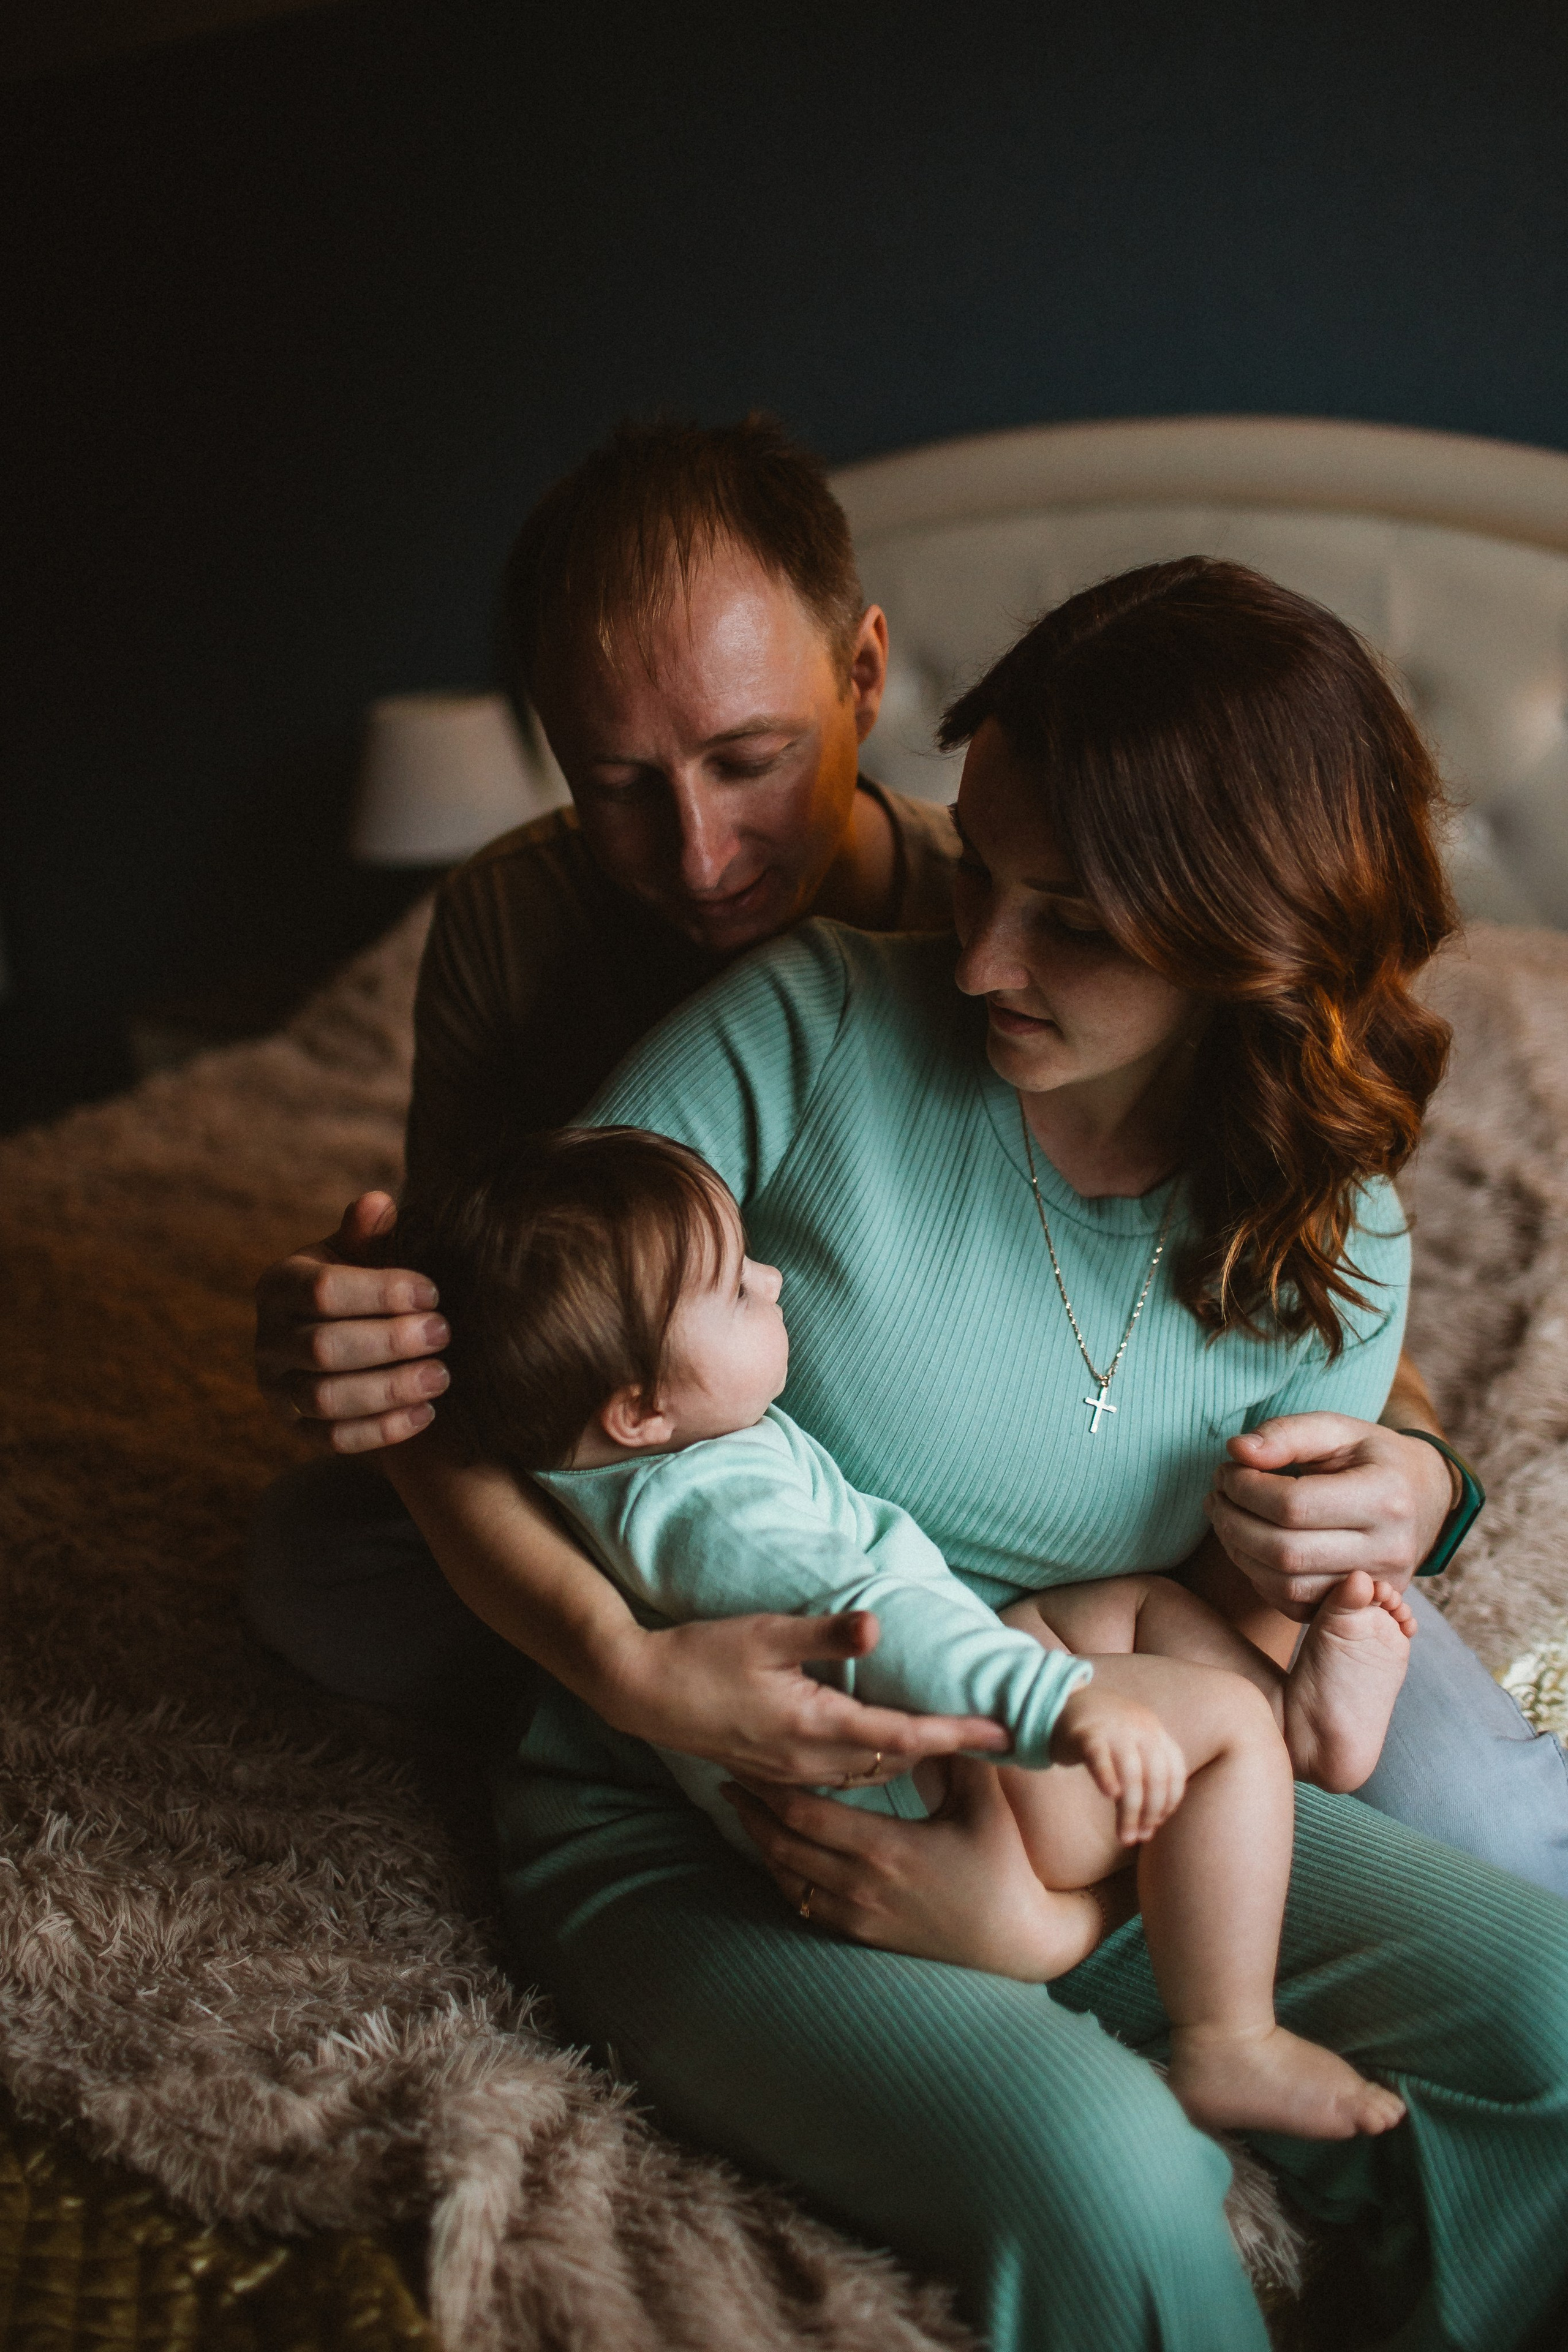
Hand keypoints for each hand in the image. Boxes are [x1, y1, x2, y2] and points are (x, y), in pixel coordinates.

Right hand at [254, 1192, 451, 1453]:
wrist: (344, 1337)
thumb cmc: (360, 1285)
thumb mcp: (359, 1253)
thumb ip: (367, 1233)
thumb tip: (378, 1204)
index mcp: (279, 1285)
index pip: (322, 1290)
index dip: (381, 1292)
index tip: (432, 1292)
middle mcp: (268, 1339)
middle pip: (323, 1348)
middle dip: (390, 1342)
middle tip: (443, 1333)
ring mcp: (277, 1389)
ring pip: (325, 1398)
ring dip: (390, 1389)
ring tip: (442, 1376)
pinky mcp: (297, 1430)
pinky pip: (334, 1439)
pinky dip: (383, 1430)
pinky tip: (428, 1413)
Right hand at [610, 1608, 1010, 1785]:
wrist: (640, 1692)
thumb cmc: (702, 1655)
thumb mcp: (765, 1633)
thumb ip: (825, 1633)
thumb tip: (878, 1625)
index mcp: (815, 1725)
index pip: (905, 1735)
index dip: (957, 1735)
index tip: (1003, 1734)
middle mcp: (809, 1759)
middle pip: (895, 1762)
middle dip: (944, 1752)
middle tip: (988, 1737)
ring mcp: (789, 1772)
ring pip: (868, 1775)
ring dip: (907, 1761)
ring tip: (946, 1745)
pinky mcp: (772, 1771)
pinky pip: (838, 1778)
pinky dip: (870, 1765)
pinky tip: (876, 1749)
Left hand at [721, 1755, 1071, 1977]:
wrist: (1012, 1941)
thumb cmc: (1002, 1866)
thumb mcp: (985, 1806)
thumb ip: (959, 1756)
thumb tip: (948, 1705)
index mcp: (884, 1846)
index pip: (805, 1811)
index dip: (769, 1784)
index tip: (749, 1757)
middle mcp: (859, 1883)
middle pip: (782, 1841)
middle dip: (751, 1807)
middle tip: (730, 1775)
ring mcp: (855, 1914)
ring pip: (784, 1875)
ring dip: (758, 1839)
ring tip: (741, 1806)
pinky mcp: (858, 1933)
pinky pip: (800, 1903)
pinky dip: (779, 1874)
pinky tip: (772, 1850)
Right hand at [1048, 1684, 1185, 1843]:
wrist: (1064, 1702)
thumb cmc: (1101, 1735)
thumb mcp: (1131, 1744)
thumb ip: (1145, 1772)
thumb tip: (1151, 1826)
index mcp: (1154, 1731)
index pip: (1174, 1771)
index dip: (1170, 1801)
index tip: (1156, 1823)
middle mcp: (1140, 1728)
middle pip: (1155, 1776)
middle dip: (1151, 1812)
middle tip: (1140, 1837)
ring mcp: (1114, 1728)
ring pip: (1131, 1774)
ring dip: (1131, 1811)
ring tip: (1125, 1837)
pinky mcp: (1086, 1733)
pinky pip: (1099, 1757)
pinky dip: (1107, 1776)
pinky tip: (1109, 1795)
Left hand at [1206, 1412, 1455, 1619]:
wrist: (1425, 1499)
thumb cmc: (1374, 1458)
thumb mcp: (1339, 1429)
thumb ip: (1288, 1433)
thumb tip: (1238, 1450)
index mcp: (1386, 1497)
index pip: (1294, 1505)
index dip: (1245, 1489)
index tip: (1226, 1470)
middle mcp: (1388, 1549)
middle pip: (1285, 1552)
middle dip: (1233, 1522)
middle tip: (1217, 1494)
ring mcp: (1377, 1586)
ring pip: (1285, 1586)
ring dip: (1239, 1552)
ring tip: (1225, 1516)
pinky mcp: (1359, 1608)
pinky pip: (1294, 1606)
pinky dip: (1258, 1578)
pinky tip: (1248, 1545)